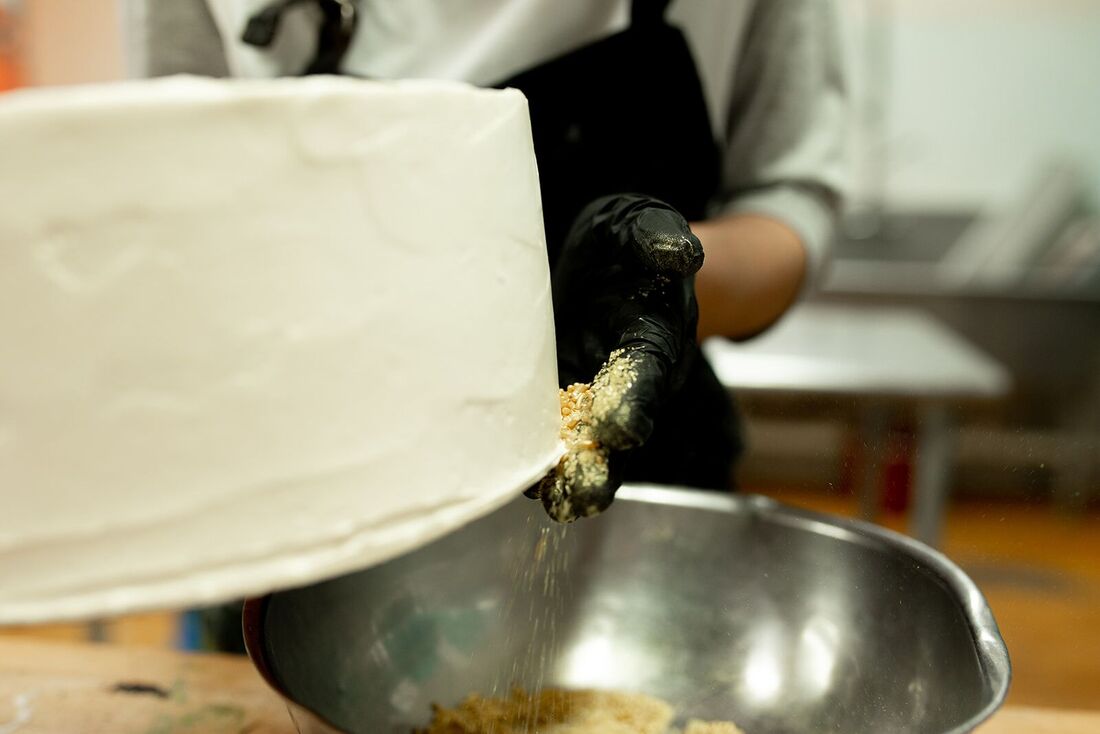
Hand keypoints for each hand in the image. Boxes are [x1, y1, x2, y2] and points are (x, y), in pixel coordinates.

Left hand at [531, 194, 703, 521]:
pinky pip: (547, 435)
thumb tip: (678, 252)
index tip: (621, 430)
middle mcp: (628, 384)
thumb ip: (662, 241)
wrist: (613, 260)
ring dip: (561, 476)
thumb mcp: (647, 228)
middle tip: (576, 499)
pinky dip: (530, 460)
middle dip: (598, 468)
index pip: (648, 379)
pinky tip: (500, 479)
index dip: (636, 405)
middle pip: (619, 437)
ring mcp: (591, 396)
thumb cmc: (632, 242)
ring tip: (536, 499)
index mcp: (655, 344)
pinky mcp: (556, 397)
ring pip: (581, 447)